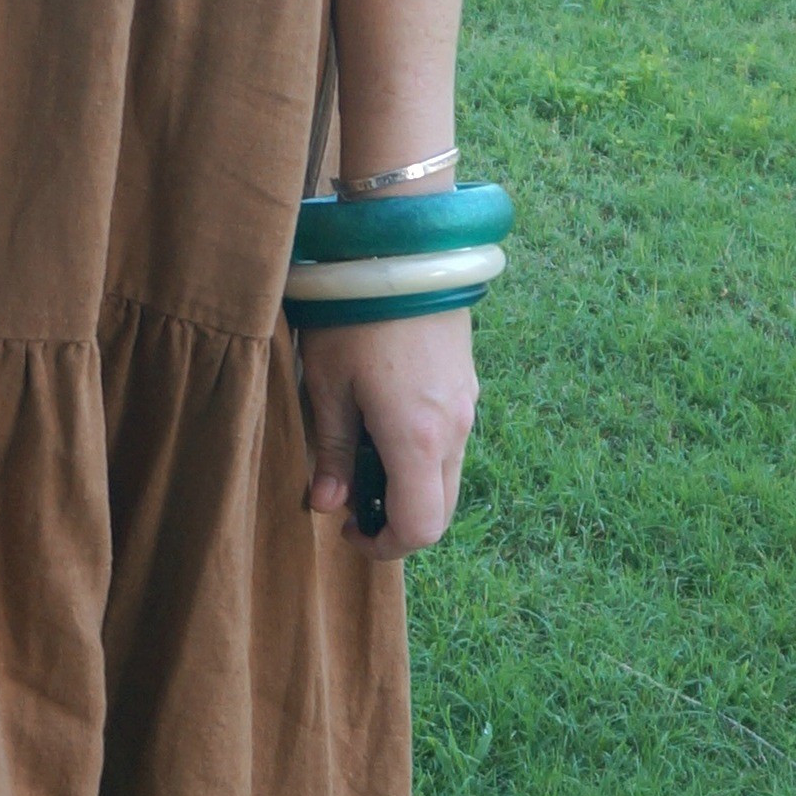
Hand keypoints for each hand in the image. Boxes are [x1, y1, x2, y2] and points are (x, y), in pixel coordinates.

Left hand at [299, 309, 476, 560]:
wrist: (402, 250)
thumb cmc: (353, 317)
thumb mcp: (326, 386)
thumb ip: (330, 451)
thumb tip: (327, 503)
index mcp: (418, 440)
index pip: (419, 528)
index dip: (384, 545)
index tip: (348, 528)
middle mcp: (455, 431)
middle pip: (441, 509)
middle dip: (399, 520)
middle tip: (352, 500)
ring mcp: (469, 406)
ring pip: (448, 476)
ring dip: (411, 485)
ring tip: (362, 456)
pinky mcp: (468, 384)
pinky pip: (452, 442)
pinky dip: (423, 455)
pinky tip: (384, 425)